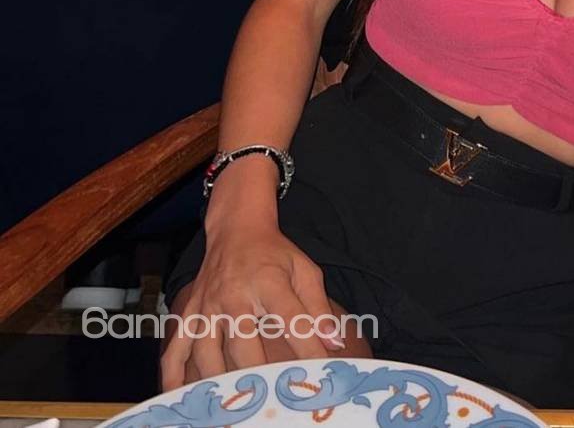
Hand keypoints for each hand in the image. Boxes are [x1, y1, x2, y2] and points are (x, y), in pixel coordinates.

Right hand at [160, 225, 370, 388]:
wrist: (236, 229)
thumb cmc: (275, 254)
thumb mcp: (304, 270)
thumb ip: (319, 308)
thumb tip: (334, 343)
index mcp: (267, 282)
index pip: (291, 319)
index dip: (306, 348)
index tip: (316, 374)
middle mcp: (234, 295)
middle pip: (243, 343)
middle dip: (256, 376)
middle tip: (268, 404)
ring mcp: (207, 306)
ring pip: (207, 352)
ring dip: (217, 383)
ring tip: (230, 411)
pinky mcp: (189, 313)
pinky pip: (176, 349)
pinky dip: (173, 376)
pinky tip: (180, 398)